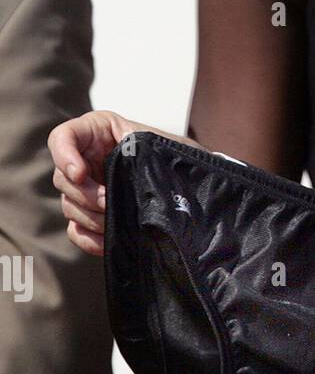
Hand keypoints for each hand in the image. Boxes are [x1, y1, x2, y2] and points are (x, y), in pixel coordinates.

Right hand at [48, 109, 198, 255]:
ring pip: (69, 205)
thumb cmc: (177, 154)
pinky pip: (77, 230)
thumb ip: (146, 147)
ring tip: (116, 222)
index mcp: (99, 132)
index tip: (80, 173)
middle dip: (85, 194)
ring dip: (91, 217)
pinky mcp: (91, 214)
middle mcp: (86, 159)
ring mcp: (86, 188)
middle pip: (63, 178)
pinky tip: (107, 241)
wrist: (192, 180)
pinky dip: (89, 239)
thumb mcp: (164, 143)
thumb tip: (135, 167)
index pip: (63, 138)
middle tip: (108, 202)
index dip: (64, 155)